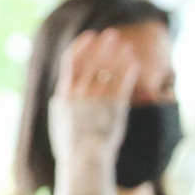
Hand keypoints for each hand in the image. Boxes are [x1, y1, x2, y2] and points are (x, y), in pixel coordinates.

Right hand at [47, 26, 138, 163]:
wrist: (83, 159)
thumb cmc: (72, 145)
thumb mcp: (61, 121)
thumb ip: (65, 105)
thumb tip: (65, 96)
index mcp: (65, 94)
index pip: (72, 61)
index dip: (82, 46)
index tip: (90, 36)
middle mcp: (80, 93)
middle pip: (93, 60)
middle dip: (103, 46)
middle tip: (112, 35)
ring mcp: (97, 99)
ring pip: (109, 69)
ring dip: (118, 54)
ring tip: (125, 45)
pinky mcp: (114, 106)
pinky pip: (122, 82)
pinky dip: (127, 70)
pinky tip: (133, 61)